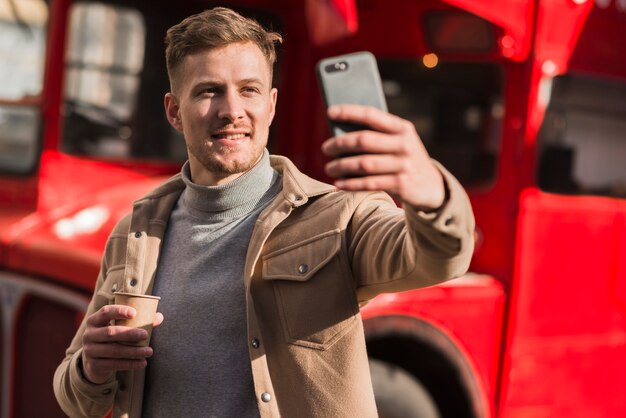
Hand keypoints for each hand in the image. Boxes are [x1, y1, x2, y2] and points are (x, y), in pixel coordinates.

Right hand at [81, 305, 163, 383]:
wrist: (94, 361)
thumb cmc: (112, 338)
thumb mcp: (120, 328)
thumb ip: (138, 321)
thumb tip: (159, 317)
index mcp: (94, 320)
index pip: (105, 312)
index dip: (119, 311)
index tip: (134, 313)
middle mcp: (88, 334)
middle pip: (110, 332)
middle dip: (129, 333)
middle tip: (145, 335)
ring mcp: (89, 351)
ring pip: (114, 350)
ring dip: (133, 351)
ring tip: (149, 351)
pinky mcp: (94, 365)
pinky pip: (114, 364)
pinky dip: (130, 364)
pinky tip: (142, 363)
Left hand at [322, 105, 444, 210]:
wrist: (432, 186)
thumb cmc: (405, 159)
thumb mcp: (399, 141)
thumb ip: (378, 135)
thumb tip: (340, 133)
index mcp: (402, 128)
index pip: (372, 115)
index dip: (349, 112)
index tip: (330, 112)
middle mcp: (404, 144)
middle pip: (364, 140)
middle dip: (340, 143)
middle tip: (326, 148)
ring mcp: (404, 164)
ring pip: (364, 164)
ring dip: (342, 166)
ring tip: (329, 168)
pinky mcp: (402, 184)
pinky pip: (369, 183)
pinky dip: (351, 184)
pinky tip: (338, 184)